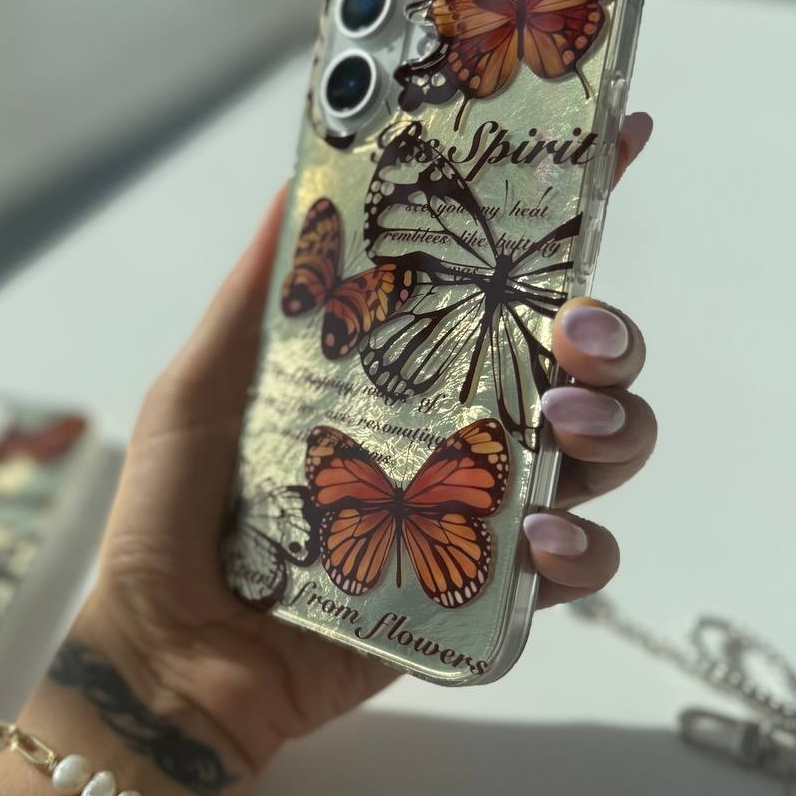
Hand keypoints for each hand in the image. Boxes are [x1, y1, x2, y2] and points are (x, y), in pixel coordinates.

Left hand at [79, 113, 656, 773]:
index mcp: (398, 366)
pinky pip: (574, 566)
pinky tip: (540, 539)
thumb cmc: (174, 514)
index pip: (496, 282)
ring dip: (616, 426)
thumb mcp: (201, 385)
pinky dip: (582, 549)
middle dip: (608, 335)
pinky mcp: (482, 591)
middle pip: (579, 364)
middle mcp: (452, 427)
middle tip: (575, 333)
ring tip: (563, 426)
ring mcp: (474, 509)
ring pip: (601, 453)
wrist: (172, 654)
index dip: (565, 214)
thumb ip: (259, 292)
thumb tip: (300, 176)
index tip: (622, 140)